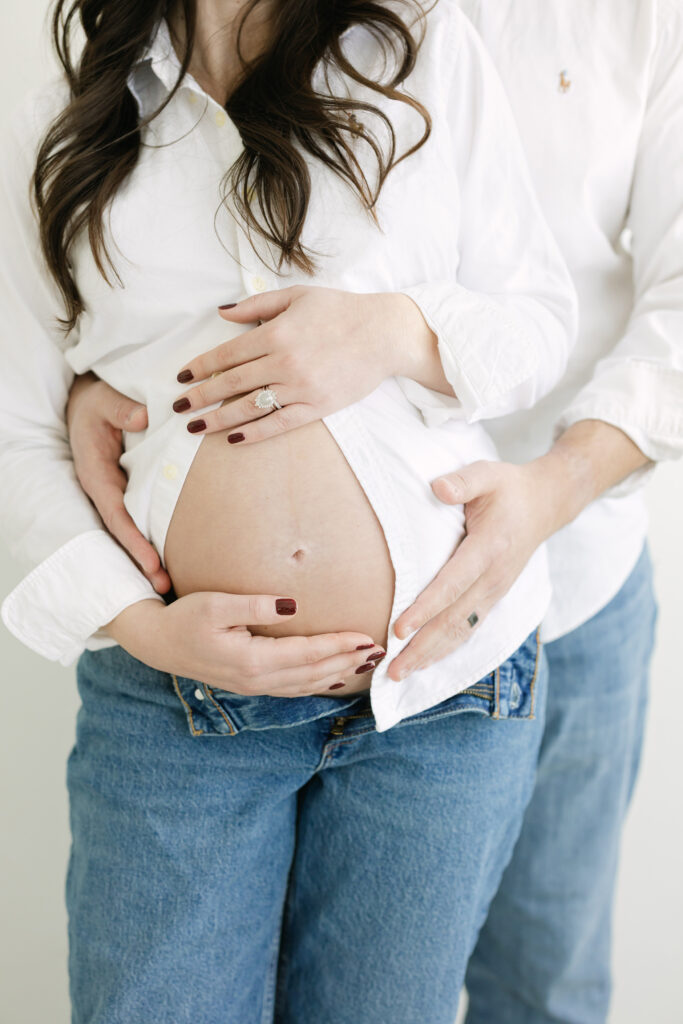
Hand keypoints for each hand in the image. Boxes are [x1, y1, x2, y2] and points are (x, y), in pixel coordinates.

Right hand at [66, 372, 170, 593]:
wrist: (91, 404)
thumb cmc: (99, 402)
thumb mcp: (105, 398)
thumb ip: (121, 407)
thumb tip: (143, 417)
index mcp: (96, 473)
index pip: (115, 513)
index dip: (132, 539)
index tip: (150, 562)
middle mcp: (105, 490)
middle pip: (125, 531)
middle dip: (142, 560)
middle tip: (164, 586)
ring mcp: (118, 494)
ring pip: (133, 529)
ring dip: (149, 556)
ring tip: (170, 585)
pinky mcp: (131, 492)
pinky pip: (142, 517)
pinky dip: (154, 538)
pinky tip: (173, 559)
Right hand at [105, 593, 385, 696]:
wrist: (158, 643)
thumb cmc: (185, 618)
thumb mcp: (215, 604)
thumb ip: (254, 606)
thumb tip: (292, 605)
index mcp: (252, 660)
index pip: (307, 654)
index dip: (339, 646)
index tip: (366, 636)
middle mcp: (257, 680)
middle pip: (314, 673)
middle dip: (348, 662)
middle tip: (379, 651)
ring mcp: (254, 686)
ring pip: (307, 685)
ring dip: (338, 674)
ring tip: (366, 665)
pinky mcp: (251, 685)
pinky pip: (294, 689)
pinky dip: (319, 684)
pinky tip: (334, 678)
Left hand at [171, 286, 437, 443]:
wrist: (384, 333)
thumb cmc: (340, 310)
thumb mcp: (297, 295)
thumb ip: (256, 305)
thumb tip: (222, 313)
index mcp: (275, 333)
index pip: (226, 355)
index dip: (200, 368)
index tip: (181, 379)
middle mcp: (283, 362)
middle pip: (231, 384)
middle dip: (200, 396)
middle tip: (178, 407)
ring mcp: (300, 387)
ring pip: (250, 407)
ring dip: (219, 419)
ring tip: (196, 427)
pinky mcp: (318, 407)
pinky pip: (280, 424)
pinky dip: (255, 433)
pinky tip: (235, 440)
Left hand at [386, 459, 566, 680]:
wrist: (545, 504)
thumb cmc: (508, 488)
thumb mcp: (488, 473)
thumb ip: (463, 481)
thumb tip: (438, 488)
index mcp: (488, 549)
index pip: (451, 584)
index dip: (424, 609)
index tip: (398, 628)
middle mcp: (493, 578)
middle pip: (453, 620)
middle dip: (421, 647)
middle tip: (392, 670)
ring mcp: (495, 592)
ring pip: (461, 631)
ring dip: (431, 655)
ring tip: (401, 674)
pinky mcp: (493, 598)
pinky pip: (469, 629)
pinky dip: (447, 649)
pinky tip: (425, 662)